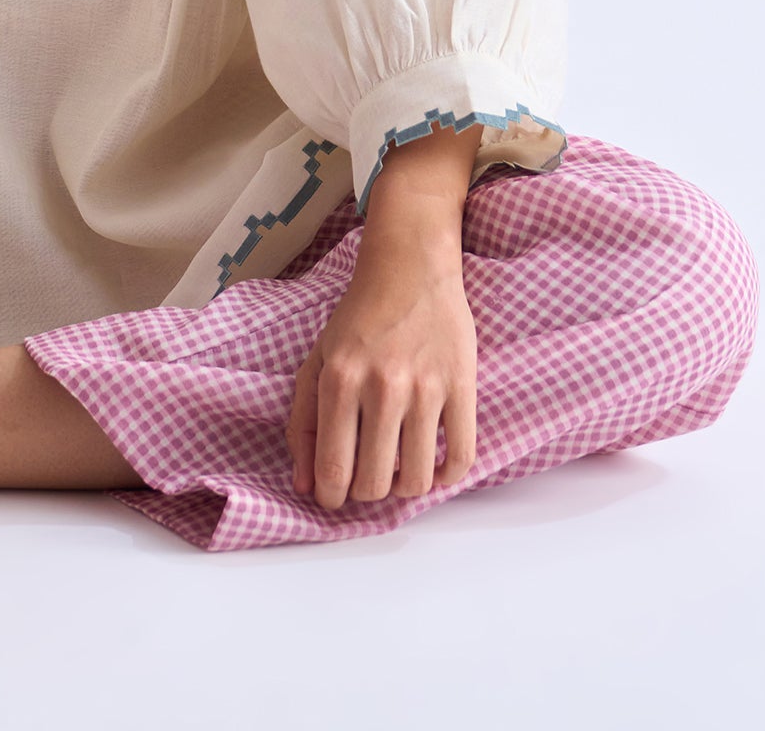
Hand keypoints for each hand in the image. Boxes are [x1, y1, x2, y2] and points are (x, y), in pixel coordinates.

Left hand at [287, 231, 477, 506]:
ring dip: (403, 488)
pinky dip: (445, 478)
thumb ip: (303, 423)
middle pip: (373, 484)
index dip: (331, 497)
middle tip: (367, 477)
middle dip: (366, 492)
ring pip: (415, 480)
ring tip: (397, 470)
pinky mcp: (462, 386)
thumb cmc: (358, 317)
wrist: (409, 267)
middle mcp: (381, 387)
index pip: (333, 471)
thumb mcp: (317, 361)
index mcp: (339, 380)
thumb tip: (303, 485)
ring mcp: (426, 388)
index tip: (334, 496)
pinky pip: (460, 459)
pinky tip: (433, 468)